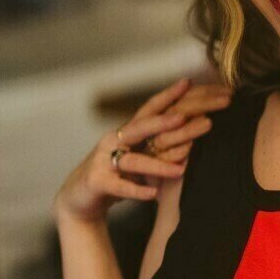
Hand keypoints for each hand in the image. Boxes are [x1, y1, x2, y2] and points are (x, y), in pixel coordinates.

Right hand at [53, 78, 230, 223]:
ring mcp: (104, 161)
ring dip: (158, 165)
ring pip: (133, 161)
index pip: (149, 108)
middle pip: (140, 128)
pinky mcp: (97, 183)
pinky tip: (153, 194)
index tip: (188, 82)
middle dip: (162, 122)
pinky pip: (120, 186)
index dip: (167, 95)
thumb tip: (199, 124)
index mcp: (128, 131)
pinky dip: (137, 190)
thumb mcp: (139, 153)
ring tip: (181, 171)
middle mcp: (114, 141)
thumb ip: (162, 141)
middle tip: (183, 117)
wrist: (80, 197)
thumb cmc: (118, 172)